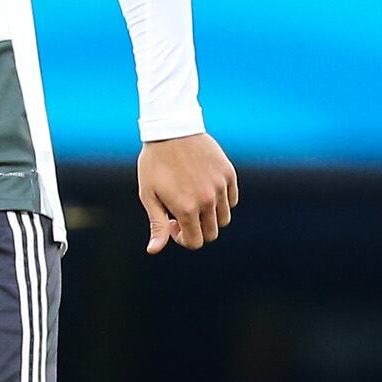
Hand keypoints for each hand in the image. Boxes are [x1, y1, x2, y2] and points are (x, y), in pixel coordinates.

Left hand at [137, 132, 237, 252]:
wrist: (170, 130)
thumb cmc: (154, 164)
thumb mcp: (149, 195)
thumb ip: (157, 224)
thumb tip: (154, 250)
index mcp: (187, 209)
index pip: (196, 242)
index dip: (183, 239)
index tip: (172, 224)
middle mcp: (208, 200)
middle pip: (212, 233)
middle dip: (197, 230)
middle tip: (181, 214)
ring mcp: (221, 187)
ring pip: (224, 218)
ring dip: (209, 217)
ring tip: (192, 201)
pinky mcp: (228, 174)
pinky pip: (232, 199)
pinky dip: (221, 201)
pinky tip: (204, 189)